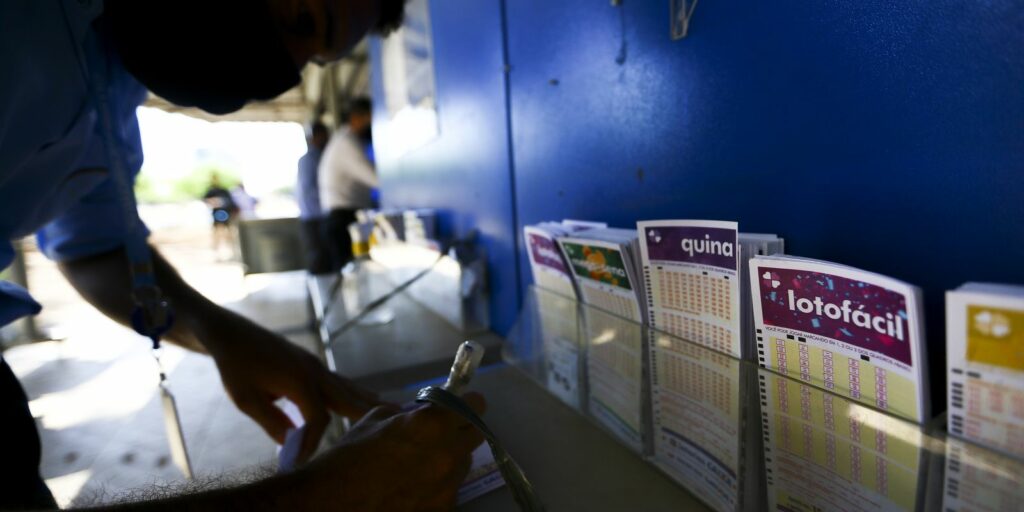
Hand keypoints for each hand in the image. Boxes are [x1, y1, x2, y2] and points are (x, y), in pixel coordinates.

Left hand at [202, 314, 378, 460]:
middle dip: (372, 414)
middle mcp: (314, 372)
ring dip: (370, 402)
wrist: (231, 333)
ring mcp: (315, 366)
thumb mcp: (246, 399)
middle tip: (399, 422)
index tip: (300, 461)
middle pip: (349, 398)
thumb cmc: (236, 366)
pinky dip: (356, 393)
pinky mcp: (311, 364)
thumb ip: (271, 422)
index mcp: (299, 380)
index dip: (313, 441)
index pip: (319, 419)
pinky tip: (366, 399)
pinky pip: (340, 382)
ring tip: (395, 410)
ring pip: (349, 388)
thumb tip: (292, 443)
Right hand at [297, 394, 486, 511]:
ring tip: (419, 465)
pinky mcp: (441, 510)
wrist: (332, 503)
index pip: (475, 406)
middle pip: (474, 435)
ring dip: (448, 460)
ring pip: (462, 465)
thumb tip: (420, 415)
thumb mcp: (375, 420)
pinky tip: (412, 488)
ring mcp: (447, 487)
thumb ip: (407, 415)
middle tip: (440, 433)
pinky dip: (436, 487)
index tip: (460, 406)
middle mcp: (448, 455)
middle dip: (460, 430)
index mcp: (433, 425)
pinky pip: (448, 491)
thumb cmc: (349, 456)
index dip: (468, 404)